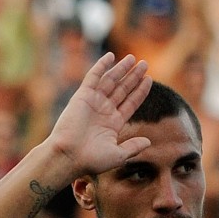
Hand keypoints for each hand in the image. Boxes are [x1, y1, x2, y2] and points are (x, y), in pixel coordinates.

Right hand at [48, 52, 152, 176]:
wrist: (69, 156)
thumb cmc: (92, 160)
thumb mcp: (118, 155)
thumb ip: (133, 147)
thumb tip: (149, 142)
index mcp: (113, 123)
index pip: (130, 103)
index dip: (139, 92)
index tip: (149, 80)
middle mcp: (104, 111)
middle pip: (122, 90)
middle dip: (133, 77)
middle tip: (144, 64)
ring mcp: (93, 102)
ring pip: (110, 81)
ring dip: (121, 69)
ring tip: (133, 59)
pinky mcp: (82, 96)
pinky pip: (93, 77)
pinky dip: (101, 66)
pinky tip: (111, 56)